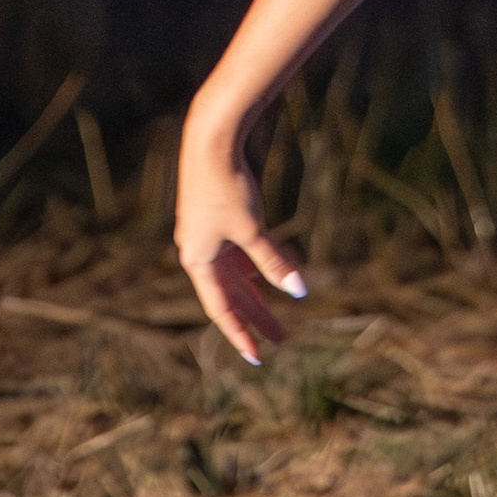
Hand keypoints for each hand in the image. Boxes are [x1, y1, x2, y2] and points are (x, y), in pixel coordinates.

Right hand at [175, 120, 307, 366]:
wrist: (210, 139)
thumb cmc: (227, 185)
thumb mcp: (252, 229)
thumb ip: (272, 262)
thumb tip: (299, 291)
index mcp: (198, 259)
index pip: (221, 308)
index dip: (241, 333)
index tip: (258, 357)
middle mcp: (197, 250)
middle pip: (230, 293)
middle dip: (256, 317)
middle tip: (281, 340)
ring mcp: (205, 232)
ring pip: (233, 274)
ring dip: (255, 294)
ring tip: (275, 314)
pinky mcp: (214, 214)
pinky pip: (234, 252)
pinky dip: (251, 267)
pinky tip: (264, 275)